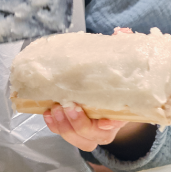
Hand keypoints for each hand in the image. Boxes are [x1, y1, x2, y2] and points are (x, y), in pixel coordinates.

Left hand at [40, 29, 150, 152]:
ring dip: (65, 127)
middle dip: (79, 124)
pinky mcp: (73, 128)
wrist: (107, 91)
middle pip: (94, 136)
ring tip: (55, 108)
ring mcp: (90, 131)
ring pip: (79, 139)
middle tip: (68, 106)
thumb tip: (121, 32)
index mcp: (120, 113)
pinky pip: (64, 133)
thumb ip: (122, 46)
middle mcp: (106, 127)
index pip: (119, 123)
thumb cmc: (113, 79)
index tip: (104, 120)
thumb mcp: (120, 62)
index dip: (111, 125)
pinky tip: (48, 112)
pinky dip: (55, 125)